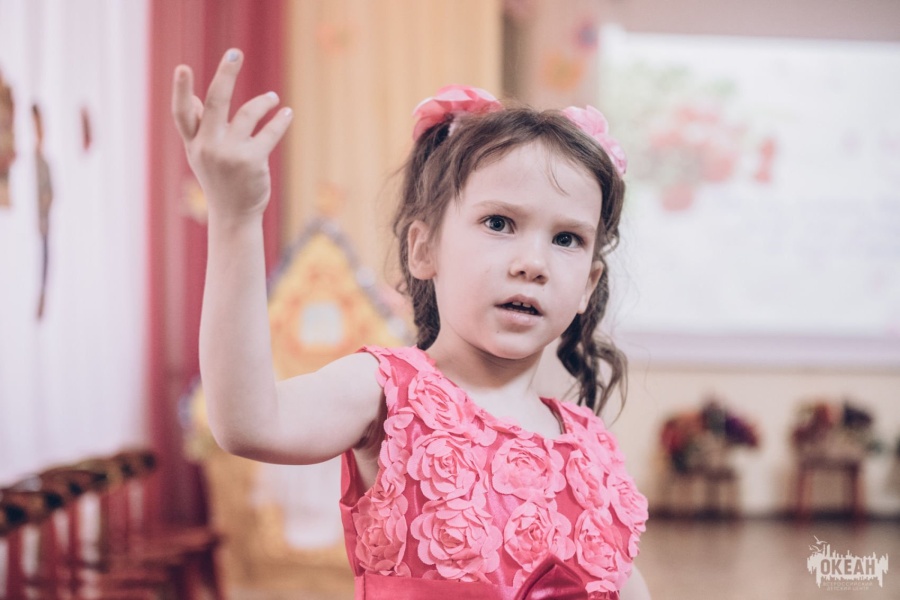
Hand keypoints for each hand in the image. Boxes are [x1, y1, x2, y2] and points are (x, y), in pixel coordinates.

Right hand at [172, 49, 291, 219]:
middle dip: (225, 75)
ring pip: (247, 114)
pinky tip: (287, 114)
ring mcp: (230, 154)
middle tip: (234, 53)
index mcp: (194, 143)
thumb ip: (199, 127)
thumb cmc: (219, 181)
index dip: (181, 90)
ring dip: (263, 102)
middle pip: (216, 102)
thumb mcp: (202, 155)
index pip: (182, 113)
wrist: (234, 215)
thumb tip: (195, 97)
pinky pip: (269, 133)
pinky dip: (280, 120)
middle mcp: (208, 147)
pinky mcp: (252, 161)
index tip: (182, 67)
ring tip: (273, 99)